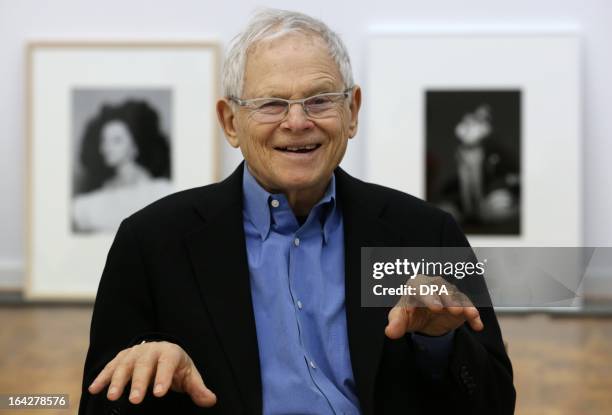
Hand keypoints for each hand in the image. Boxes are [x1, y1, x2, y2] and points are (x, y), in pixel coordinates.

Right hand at [88, 341, 215, 406]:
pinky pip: (111, 366)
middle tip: (136, 400)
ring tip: (113, 396)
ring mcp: (134, 352)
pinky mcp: (121, 358)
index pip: (168, 364)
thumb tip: (210, 400)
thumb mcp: (189, 375)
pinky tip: (94, 389)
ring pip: (125, 364)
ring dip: (117, 380)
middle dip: (139, 382)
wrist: (162, 352)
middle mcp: (151, 349)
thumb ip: (197, 388)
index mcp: (170, 352)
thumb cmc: (177, 367)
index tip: (159, 393)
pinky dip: (102, 377)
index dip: (163, 377)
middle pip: (144, 364)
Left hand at [385, 275, 483, 337]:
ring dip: (462, 304)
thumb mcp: (402, 319)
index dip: (429, 295)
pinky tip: (477, 326)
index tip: (435, 308)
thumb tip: (390, 332)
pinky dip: (473, 316)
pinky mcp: (461, 305)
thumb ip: (396, 323)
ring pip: (457, 295)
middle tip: (451, 309)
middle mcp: (434, 285)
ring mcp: (449, 294)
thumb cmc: (410, 314)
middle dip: (447, 297)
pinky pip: (469, 308)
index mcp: (417, 285)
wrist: (424, 320)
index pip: (421, 286)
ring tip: (467, 313)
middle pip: (441, 287)